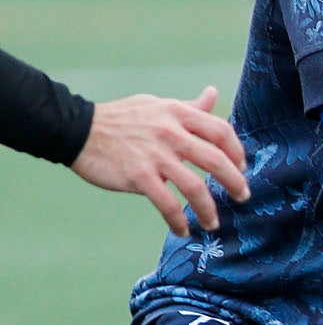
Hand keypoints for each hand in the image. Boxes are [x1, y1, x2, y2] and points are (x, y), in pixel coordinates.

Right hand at [70, 87, 250, 234]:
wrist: (78, 130)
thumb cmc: (123, 118)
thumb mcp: (158, 105)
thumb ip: (189, 107)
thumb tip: (213, 94)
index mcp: (178, 113)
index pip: (221, 131)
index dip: (237, 151)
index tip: (242, 167)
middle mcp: (171, 133)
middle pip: (216, 160)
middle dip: (235, 182)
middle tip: (243, 197)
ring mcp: (155, 155)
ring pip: (195, 187)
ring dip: (209, 209)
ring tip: (213, 223)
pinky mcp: (138, 176)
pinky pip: (167, 204)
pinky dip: (178, 220)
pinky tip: (182, 230)